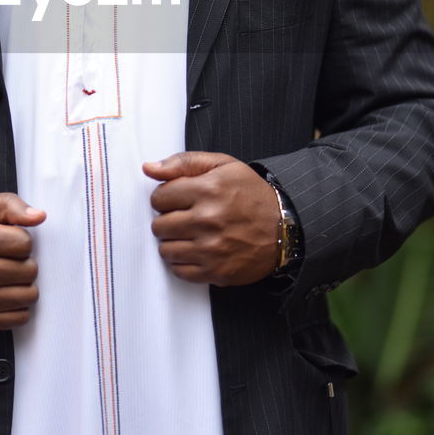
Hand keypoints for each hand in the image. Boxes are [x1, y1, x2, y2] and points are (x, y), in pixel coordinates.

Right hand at [0, 194, 46, 332]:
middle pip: (29, 270)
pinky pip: (19, 318)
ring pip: (28, 295)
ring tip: (6, 277)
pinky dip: (16, 307)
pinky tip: (2, 295)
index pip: (24, 242)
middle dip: (23, 262)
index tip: (5, 241)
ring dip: (22, 285)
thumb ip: (9, 205)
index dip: (19, 240)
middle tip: (6, 260)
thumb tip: (40, 216)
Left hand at [143, 152, 279, 286]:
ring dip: (174, 242)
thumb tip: (149, 168)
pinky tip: (197, 250)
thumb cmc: (252, 194)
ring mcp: (212, 249)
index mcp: (208, 190)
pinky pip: (179, 271)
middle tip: (184, 217)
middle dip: (167, 220)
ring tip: (190, 234)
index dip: (166, 197)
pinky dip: (183, 262)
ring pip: (166, 250)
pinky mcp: (216, 272)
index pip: (159, 198)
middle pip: (159, 225)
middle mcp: (208, 220)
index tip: (178, 199)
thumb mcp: (223, 165)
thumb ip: (183, 163)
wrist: (284, 228)